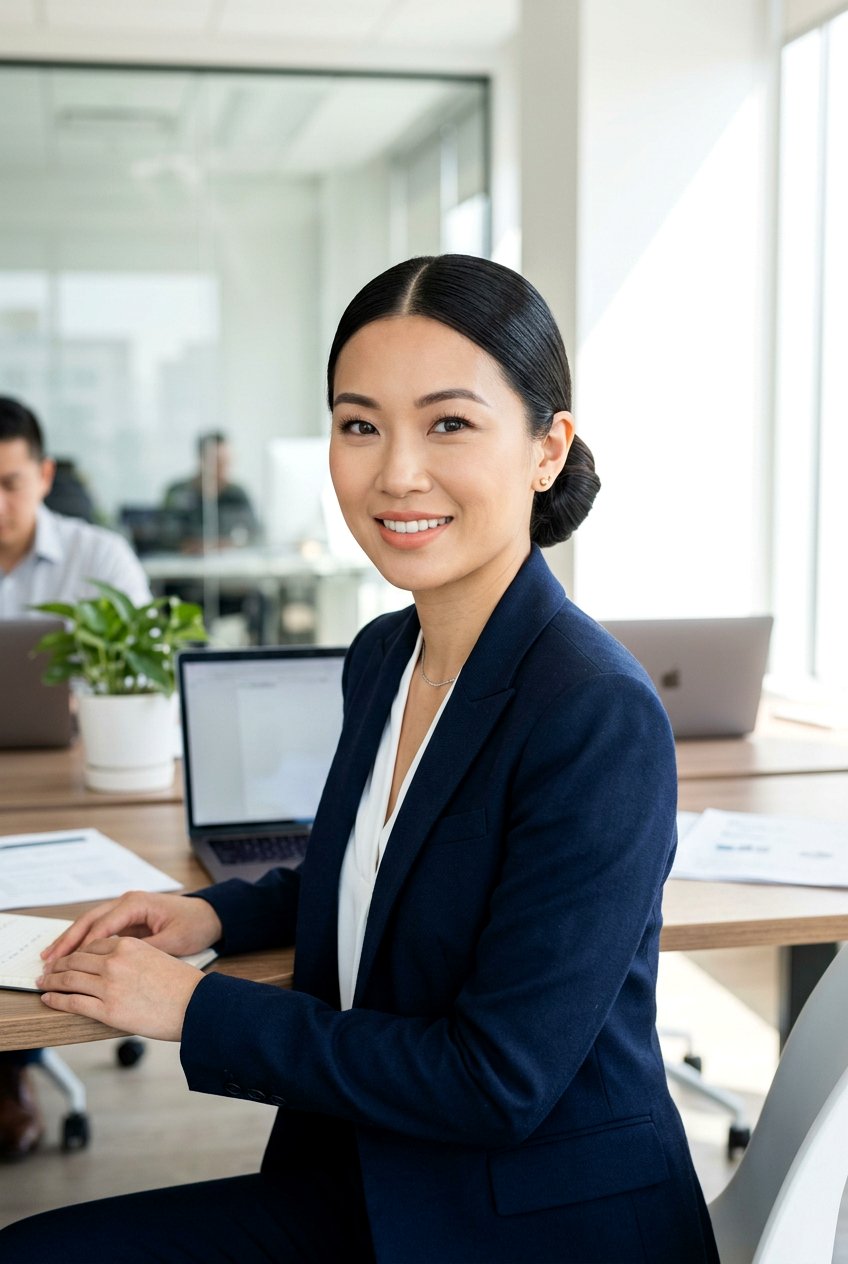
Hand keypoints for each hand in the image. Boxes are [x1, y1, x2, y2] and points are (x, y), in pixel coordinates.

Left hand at [37, 937, 203, 1040]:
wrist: (195, 1004)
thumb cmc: (181, 984)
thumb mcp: (156, 955)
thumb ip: (131, 955)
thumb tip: (112, 963)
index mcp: (127, 946)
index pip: (92, 945)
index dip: (75, 951)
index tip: (67, 956)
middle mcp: (114, 962)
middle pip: (76, 960)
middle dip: (58, 965)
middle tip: (47, 970)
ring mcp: (109, 986)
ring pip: (69, 979)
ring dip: (52, 981)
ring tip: (43, 983)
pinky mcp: (107, 1010)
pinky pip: (73, 1002)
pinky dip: (56, 1000)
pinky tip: (48, 999)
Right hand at [41, 891, 221, 963]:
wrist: (210, 915)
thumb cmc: (194, 925)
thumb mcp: (173, 941)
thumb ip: (145, 949)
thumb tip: (118, 963)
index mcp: (136, 903)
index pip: (101, 925)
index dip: (81, 945)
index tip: (64, 963)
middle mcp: (126, 902)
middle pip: (89, 921)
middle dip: (67, 941)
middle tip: (47, 960)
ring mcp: (125, 910)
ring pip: (90, 925)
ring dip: (71, 941)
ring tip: (50, 958)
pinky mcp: (127, 920)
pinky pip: (100, 931)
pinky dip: (84, 943)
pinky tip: (71, 957)